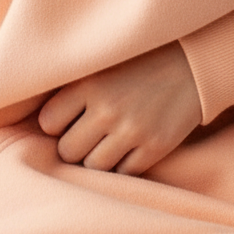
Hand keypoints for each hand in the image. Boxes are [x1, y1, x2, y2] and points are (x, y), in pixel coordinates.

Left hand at [38, 42, 202, 175]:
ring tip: (109, 139)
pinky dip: (123, 165)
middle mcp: (108, 108)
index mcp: (90, 83)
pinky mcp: (154, 147)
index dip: (57, 122)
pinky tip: (129, 145)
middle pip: (67, 150)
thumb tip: (39, 113)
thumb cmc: (142, 60)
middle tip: (90, 130)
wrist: (194, 62)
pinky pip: (122, 174)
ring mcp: (132, 130)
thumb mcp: (105, 59)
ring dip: (97, 157)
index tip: (70, 115)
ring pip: (92, 167)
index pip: (48, 122)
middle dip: (75, 144)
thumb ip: (74, 82)